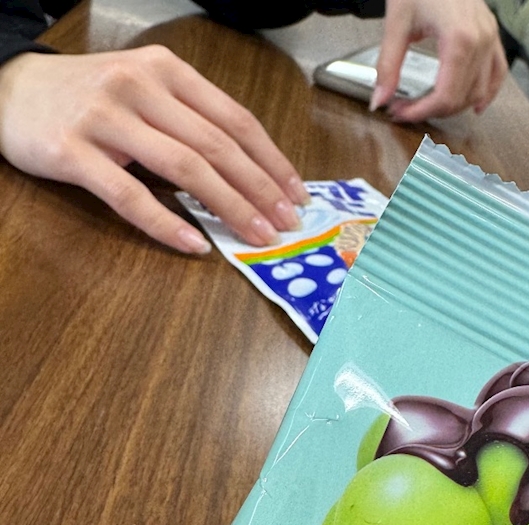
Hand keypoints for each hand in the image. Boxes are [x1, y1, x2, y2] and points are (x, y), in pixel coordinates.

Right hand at [0, 46, 309, 253]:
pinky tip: (193, 243)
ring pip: (183, 168)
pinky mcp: (73, 150)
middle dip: (259, 190)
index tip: (296, 194)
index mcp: (167, 72)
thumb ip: (192, 122)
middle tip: (285, 224)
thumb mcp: (147, 93)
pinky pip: (129, 194)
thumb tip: (250, 174)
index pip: (235, 120)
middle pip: (217, 147)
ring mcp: (105, 118)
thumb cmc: (91, 97)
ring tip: (255, 235)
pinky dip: (165, 222)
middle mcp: (140, 87)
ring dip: (228, 207)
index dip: (271, 161)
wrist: (11, 89)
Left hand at [372, 0, 507, 121]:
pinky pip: (497, 74)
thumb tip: (379, 98)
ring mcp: (490, 38)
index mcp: (459, 39)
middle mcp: (480, 41)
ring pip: (478, 92)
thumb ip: (387, 65)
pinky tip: (474, 106)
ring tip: (430, 105)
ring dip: (454, 106)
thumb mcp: (397, 23)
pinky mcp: (493, 36)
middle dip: (432, 110)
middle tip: (406, 108)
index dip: (421, 112)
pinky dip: (486, 93)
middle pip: (461, 98)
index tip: (400, 113)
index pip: (445, 96)